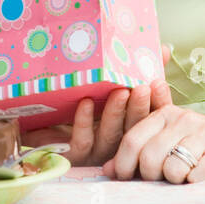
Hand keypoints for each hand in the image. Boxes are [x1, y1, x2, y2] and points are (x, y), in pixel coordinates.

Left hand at [20, 80, 172, 165]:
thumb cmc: (83, 104)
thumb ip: (139, 69)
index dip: (157, 102)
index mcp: (130, 127)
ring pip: (110, 135)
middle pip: (134, 127)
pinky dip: (84, 122)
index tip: (159, 83)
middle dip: (139, 107)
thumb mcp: (110, 85)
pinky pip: (81, 140)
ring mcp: (97, 151)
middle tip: (143, 88)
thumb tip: (165, 48)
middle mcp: (117, 142)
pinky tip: (85, 103)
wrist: (39, 128)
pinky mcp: (74, 155)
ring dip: (115, 113)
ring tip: (119, 93)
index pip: (151, 117)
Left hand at [101, 107, 204, 182]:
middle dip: (149, 175)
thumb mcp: (166, 139)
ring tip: (182, 175)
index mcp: (164, 114)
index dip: (123, 163)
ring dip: (174, 180)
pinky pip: (197, 176)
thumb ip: (137, 150)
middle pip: (150, 157)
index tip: (124, 178)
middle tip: (159, 178)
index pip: (132, 140)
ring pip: (173, 169)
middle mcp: (184, 119)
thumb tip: (107, 169)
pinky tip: (200, 176)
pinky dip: (194, 182)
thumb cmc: (196, 143)